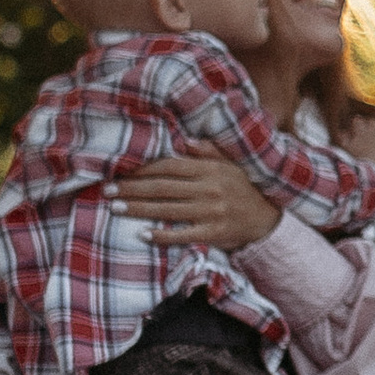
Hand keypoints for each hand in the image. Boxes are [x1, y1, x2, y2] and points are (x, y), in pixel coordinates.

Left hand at [110, 152, 278, 251]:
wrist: (267, 219)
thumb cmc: (243, 189)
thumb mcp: (230, 164)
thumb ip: (208, 151)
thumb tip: (185, 140)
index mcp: (209, 169)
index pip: (169, 166)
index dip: (142, 169)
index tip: (120, 172)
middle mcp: (208, 189)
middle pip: (162, 187)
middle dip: (132, 189)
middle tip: (107, 190)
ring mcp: (210, 212)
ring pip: (167, 209)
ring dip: (139, 209)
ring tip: (115, 208)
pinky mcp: (213, 233)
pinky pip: (182, 234)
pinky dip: (162, 235)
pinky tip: (143, 234)